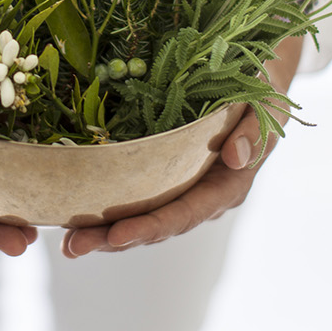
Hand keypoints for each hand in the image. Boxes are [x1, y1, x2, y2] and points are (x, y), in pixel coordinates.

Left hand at [61, 35, 304, 256]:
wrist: (254, 83)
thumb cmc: (258, 94)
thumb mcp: (264, 107)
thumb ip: (253, 133)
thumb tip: (236, 157)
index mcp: (227, 187)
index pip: (185, 213)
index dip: (151, 226)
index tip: (116, 236)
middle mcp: (203, 198)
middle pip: (156, 226)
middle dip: (114, 239)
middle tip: (73, 247)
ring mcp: (183, 191)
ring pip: (142, 219)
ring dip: (104, 233)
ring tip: (67, 242)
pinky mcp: (166, 178)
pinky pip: (137, 200)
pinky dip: (107, 211)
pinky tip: (76, 216)